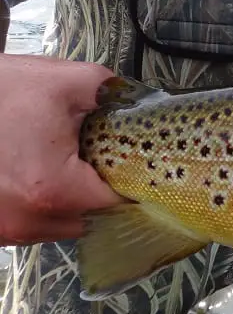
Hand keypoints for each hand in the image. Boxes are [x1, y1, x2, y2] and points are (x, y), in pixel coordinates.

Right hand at [0, 54, 123, 245]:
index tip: (134, 158)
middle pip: (93, 219)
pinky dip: (42, 204)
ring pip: (63, 225)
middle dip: (100, 189)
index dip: (131, 178)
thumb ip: (113, 93)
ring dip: (70, 199)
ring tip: (60, 161)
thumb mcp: (63, 81)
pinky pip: (33, 224)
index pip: (119, 202)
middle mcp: (28, 222)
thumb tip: (138, 104)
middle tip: (97, 155)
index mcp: (54, 191)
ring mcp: (5, 232)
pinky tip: (34, 171)